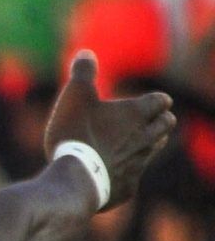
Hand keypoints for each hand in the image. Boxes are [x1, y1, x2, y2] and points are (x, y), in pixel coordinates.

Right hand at [42, 51, 176, 207]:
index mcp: (136, 114)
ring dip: (150, 143)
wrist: (75, 179)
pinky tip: (114, 172)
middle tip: (152, 119)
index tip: (152, 101)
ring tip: (137, 143)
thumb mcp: (75, 97)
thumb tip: (86, 53)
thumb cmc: (76, 134)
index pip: (161, 101)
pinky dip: (126, 172)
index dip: (157, 99)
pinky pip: (133, 177)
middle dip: (162, 120)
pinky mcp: (129, 187)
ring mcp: (139, 164)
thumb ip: (83, 73)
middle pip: (166, 125)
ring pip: (154, 149)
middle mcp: (145, 138)